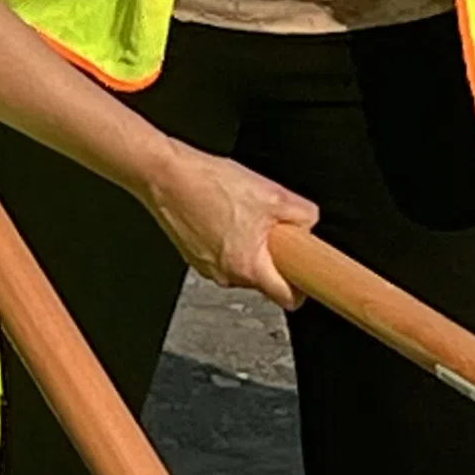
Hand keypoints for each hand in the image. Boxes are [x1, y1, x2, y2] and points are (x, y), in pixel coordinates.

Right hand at [144, 144, 315, 300]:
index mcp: (248, 268)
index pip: (288, 299)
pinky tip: (223, 213)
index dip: (303, 287)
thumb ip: (303, 215)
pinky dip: (229, 240)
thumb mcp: (273, 194)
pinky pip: (223, 255)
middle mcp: (226, 276)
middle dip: (273, 257)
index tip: (305, 274)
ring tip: (242, 214)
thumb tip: (309, 224)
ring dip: (249, 247)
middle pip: (264, 280)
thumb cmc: (208, 185)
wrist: (165, 174)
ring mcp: (207, 268)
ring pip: (243, 266)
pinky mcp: (194, 256)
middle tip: (271, 227)